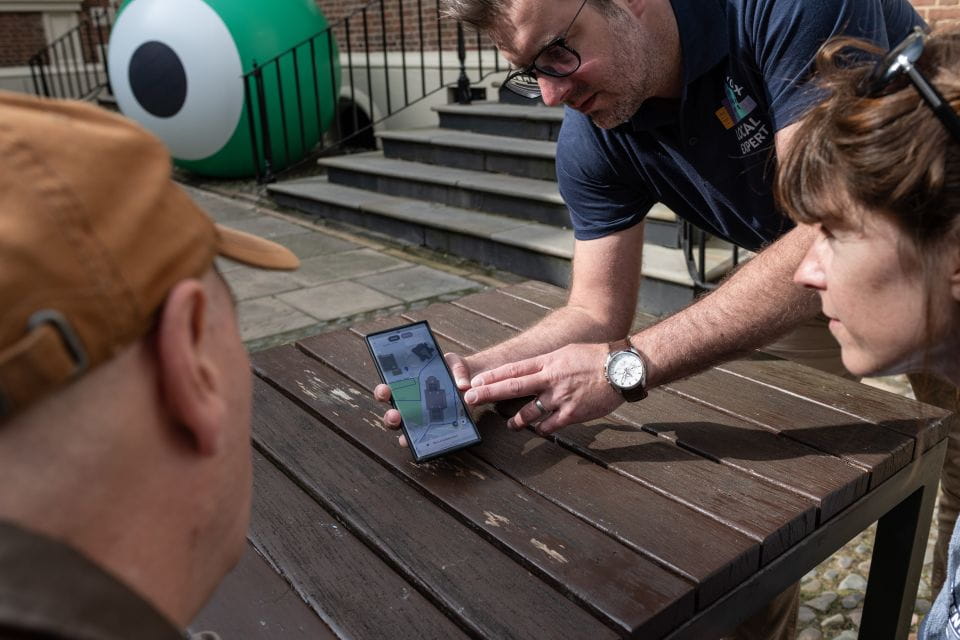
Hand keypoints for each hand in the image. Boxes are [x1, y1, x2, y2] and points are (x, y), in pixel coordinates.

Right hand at [375, 351, 472, 447]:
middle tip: (395, 414)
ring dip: (405, 436)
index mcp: (409, 386)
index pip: (389, 390)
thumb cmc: (455, 372)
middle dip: (390, 416)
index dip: (382, 391)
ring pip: (407, 433)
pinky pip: (431, 442)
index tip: (385, 389)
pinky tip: (431, 444)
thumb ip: (458, 369)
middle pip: (393, 415)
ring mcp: (425, 421)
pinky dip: (429, 444)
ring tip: (407, 437)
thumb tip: (462, 386)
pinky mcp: (439, 432)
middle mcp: (412, 406)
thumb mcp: (455, 363)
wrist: (473, 384)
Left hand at [464, 342, 623, 434]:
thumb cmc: (595, 358)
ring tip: (510, 424)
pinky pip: (550, 425)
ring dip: (516, 419)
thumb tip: (530, 372)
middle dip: (488, 394)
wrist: (622, 368)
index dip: (493, 377)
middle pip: (513, 386)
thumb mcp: (566, 353)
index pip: (514, 369)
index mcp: (548, 362)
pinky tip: (539, 429)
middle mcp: (550, 379)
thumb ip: (547, 363)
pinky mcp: (572, 414)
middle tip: (470, 399)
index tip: (475, 382)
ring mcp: (560, 397)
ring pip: (529, 411)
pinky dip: (542, 428)